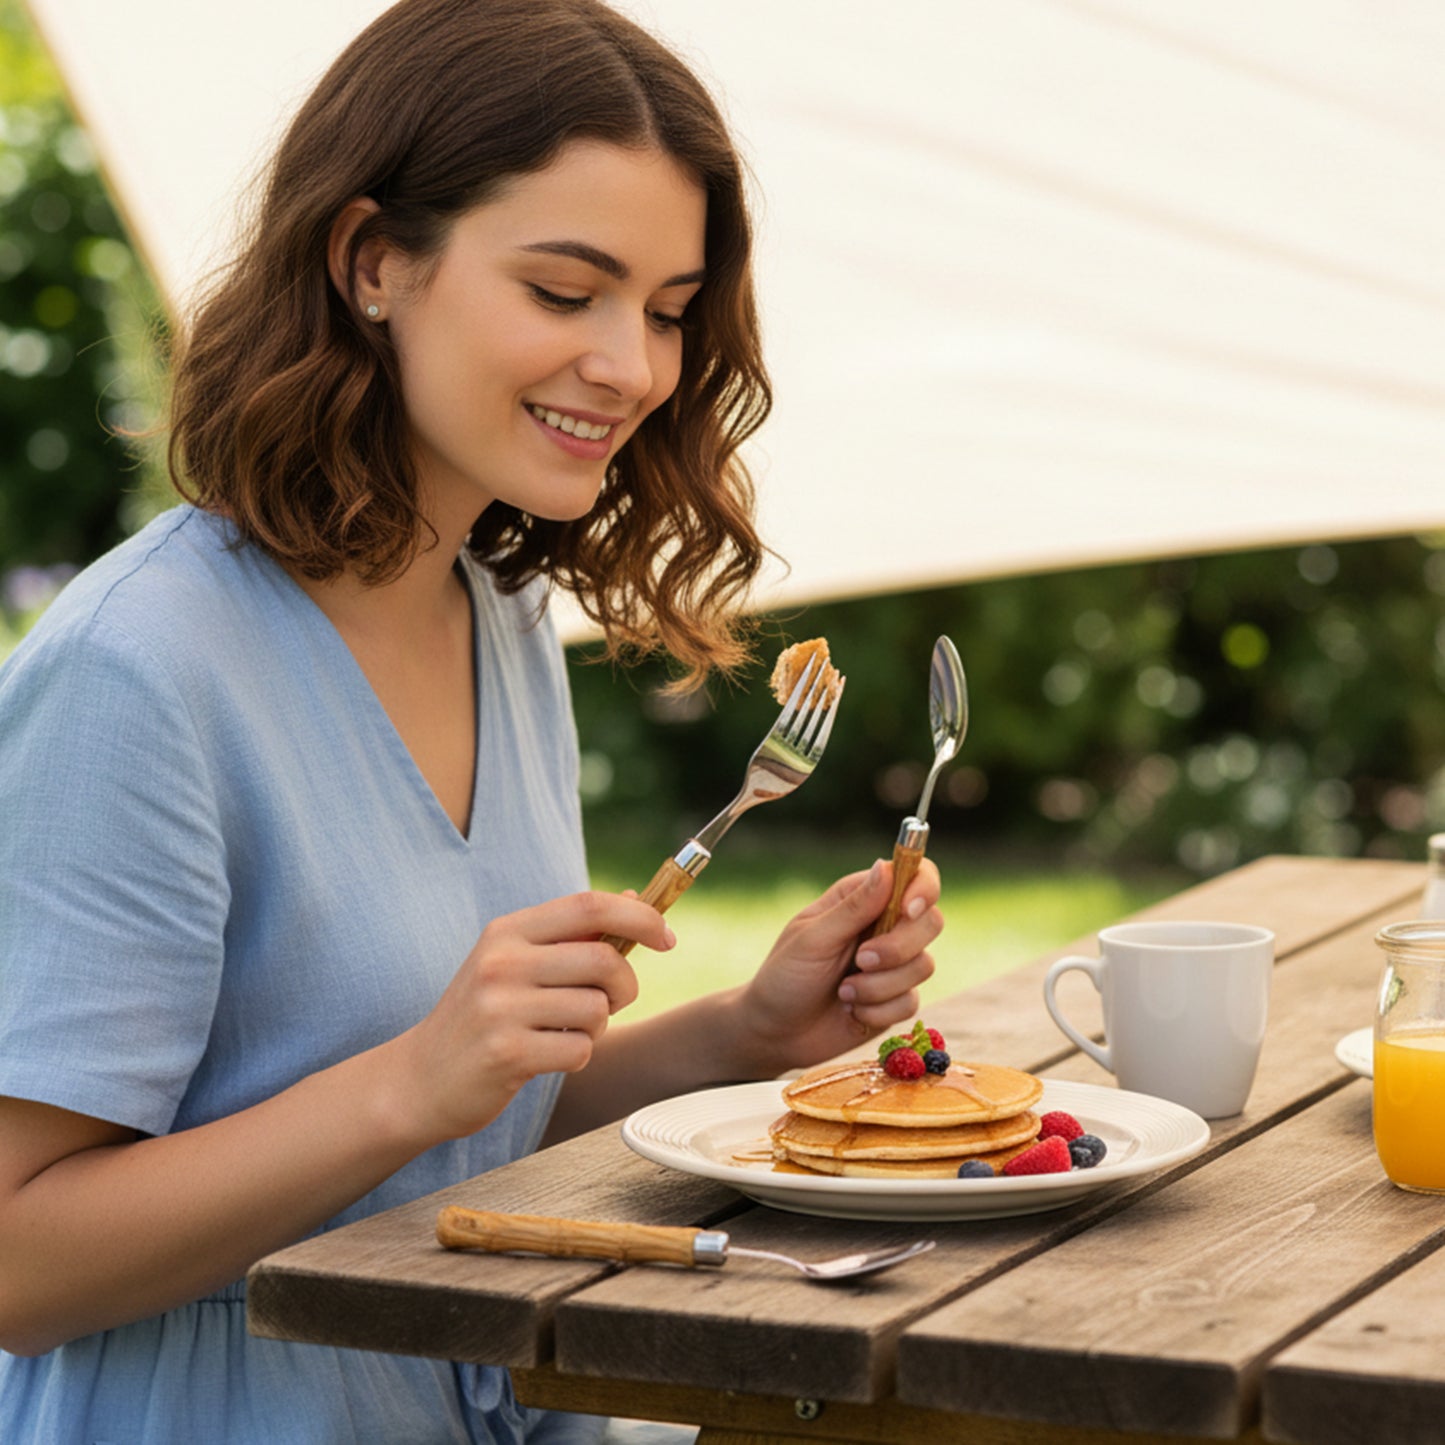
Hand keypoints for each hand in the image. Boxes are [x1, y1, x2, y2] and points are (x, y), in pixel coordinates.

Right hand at [385, 890, 674, 1145]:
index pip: (589, 905)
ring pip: (597, 1009)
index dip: (639, 917)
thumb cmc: (483, 1016)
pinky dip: (578, 1056)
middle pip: (604, 959)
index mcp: (509, 931)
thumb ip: (572, 933)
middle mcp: (502, 961)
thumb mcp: (515, 962)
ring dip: (597, 1026)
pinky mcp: (506, 1052)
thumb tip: (633, 898)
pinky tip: (548, 1057)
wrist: (420, 1078)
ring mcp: (501, 1007)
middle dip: (626, 985)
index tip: (666, 937)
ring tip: (564, 1031)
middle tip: (612, 1002)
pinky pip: (581, 1049)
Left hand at [737, 857, 942, 1074]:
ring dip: (881, 985)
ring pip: (923, 965)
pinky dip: (879, 1010)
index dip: (923, 888)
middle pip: (930, 921)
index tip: (907, 910)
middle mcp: (884, 927)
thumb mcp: (813, 938)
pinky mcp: (896, 999)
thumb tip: (884, 867)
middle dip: (898, 947)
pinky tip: (851, 1012)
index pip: (915, 876)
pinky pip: (911, 1002)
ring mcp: (894, 964)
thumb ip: (854, 907)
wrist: (776, 1034)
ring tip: (844, 992)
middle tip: (860, 960)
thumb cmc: (785, 977)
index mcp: (862, 899)